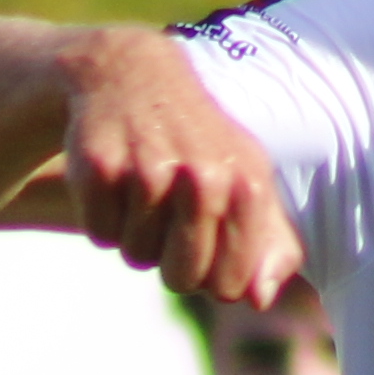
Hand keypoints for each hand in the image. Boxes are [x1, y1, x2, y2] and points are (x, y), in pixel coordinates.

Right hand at [57, 29, 309, 308]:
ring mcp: (149, 171)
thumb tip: (259, 300)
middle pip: (181, 278)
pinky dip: (103, 218)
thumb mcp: (248, 182)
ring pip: (136, 257)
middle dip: (171, 260)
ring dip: (135, 234)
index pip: (230, 286)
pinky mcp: (100, 167)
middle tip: (169, 214)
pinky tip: (115, 177)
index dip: (213, 275)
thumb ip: (272, 245)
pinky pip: (101, 235)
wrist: (132, 74)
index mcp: (246, 185)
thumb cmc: (199, 144)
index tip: (208, 240)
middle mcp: (202, 177)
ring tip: (142, 187)